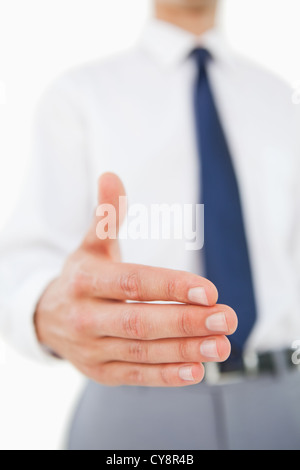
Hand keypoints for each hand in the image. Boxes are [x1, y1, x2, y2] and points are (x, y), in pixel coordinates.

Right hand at [35, 173, 237, 386]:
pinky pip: (136, 376)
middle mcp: (84, 318)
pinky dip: (167, 375)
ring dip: (184, 349)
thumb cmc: (82, 278)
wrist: (48, 318)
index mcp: (85, 280)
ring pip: (142, 352)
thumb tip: (111, 175)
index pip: (131, 283)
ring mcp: (91, 349)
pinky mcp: (100, 373)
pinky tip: (198, 369)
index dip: (169, 287)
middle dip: (185, 321)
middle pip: (139, 321)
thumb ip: (106, 216)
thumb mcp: (90, 246)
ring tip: (221, 344)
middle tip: (226, 317)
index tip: (209, 290)